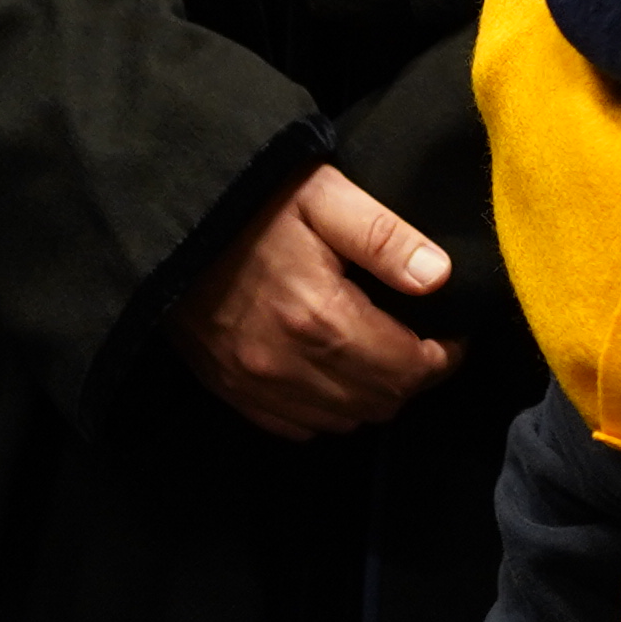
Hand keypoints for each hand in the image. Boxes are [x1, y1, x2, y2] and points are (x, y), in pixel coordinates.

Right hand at [162, 164, 456, 437]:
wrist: (167, 221)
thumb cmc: (253, 202)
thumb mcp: (325, 196)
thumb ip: (385, 237)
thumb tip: (439, 277)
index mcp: (320, 317)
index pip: (406, 369)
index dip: (444, 357)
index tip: (453, 333)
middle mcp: (287, 364)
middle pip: (378, 402)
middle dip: (413, 378)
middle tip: (426, 343)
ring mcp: (253, 383)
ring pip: (340, 421)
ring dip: (373, 397)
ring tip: (386, 356)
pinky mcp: (228, 388)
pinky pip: (294, 425)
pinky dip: (327, 410)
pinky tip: (335, 374)